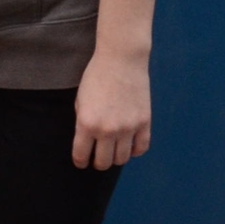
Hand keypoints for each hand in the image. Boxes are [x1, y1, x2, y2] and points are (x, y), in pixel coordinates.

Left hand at [73, 51, 151, 170]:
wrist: (121, 60)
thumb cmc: (96, 76)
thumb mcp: (80, 100)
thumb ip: (82, 122)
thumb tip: (87, 141)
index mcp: (87, 123)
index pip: (81, 155)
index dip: (80, 161)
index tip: (82, 162)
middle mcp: (107, 130)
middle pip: (104, 162)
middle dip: (98, 163)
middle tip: (97, 158)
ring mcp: (128, 128)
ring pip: (123, 159)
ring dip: (116, 158)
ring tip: (113, 151)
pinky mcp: (144, 123)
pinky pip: (141, 148)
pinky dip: (135, 151)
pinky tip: (129, 145)